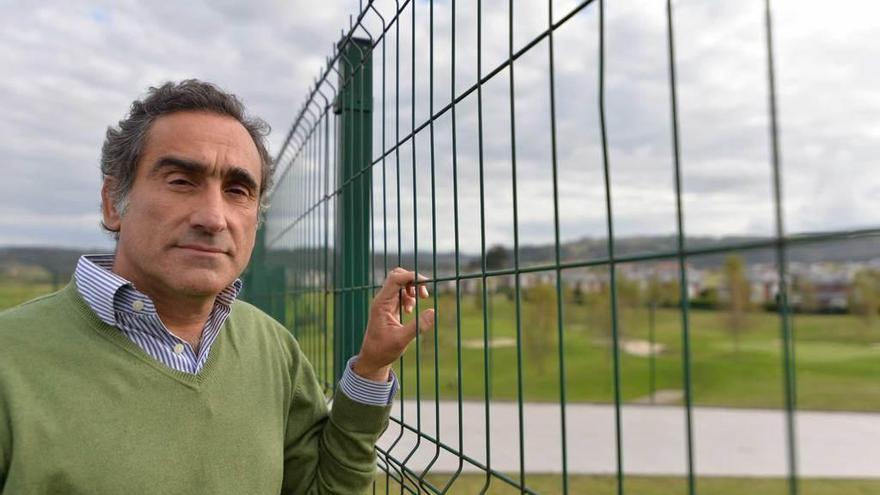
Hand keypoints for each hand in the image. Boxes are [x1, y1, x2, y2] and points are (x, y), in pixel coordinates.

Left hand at [353, 267, 434, 381]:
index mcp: (382, 303)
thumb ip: (418, 326)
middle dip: (413, 280)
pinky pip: (400, 294)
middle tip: (424, 294)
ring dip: (412, 289)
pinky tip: (410, 310)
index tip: (426, 283)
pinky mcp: (389, 308)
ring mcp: (385, 303)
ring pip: (400, 284)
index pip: (396, 279)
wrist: (373, 358)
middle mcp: (382, 300)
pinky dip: (409, 297)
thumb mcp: (402, 340)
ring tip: (419, 302)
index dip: (412, 276)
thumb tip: (433, 312)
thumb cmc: (383, 350)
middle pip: (397, 276)